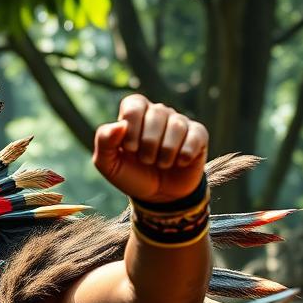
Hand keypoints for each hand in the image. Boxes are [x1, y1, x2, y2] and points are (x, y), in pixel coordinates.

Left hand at [93, 96, 207, 202]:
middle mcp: (158, 112)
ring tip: (162, 164)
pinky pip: (195, 137)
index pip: (134, 105)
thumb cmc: (133, 175)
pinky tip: (179, 163)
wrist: (158, 197)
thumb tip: (119, 125)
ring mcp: (179, 122)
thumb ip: (104, 143)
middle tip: (147, 161)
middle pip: (156, 114)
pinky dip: (184, 155)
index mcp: (135, 114)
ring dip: (166, 153)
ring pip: (176, 126)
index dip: (132, 128)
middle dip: (148, 145)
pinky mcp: (198, 134)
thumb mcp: (110, 165)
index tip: (130, 149)